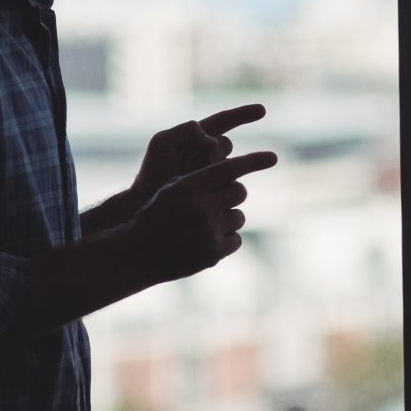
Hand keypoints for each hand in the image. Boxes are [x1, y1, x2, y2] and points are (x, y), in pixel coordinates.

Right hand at [127, 149, 277, 281]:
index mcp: (189, 186)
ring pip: (239, 216)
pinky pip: (236, 239)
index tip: (273, 157)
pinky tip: (207, 240)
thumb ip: (201, 179)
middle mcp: (201, 207)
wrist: (137, 253)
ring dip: (229, 218)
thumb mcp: (172, 189)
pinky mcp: (214, 253)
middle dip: (232, 194)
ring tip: (207, 224)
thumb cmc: (154, 215)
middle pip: (239, 192)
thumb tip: (234, 171)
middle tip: (220, 199)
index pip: (230, 168)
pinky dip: (226, 238)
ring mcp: (209, 231)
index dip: (254, 161)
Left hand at [133, 103, 266, 199]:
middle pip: (225, 145)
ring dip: (213, 173)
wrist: (149, 208)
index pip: (224, 122)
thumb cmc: (152, 175)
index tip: (263, 110)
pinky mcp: (221, 195)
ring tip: (188, 183)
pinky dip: (222, 188)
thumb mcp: (162, 143)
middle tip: (185, 167)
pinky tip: (207, 195)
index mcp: (195, 139)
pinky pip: (234, 187)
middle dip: (209, 154)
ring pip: (232, 167)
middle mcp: (208, 156)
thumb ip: (187, 131)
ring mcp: (216, 176)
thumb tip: (214, 140)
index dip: (243, 114)